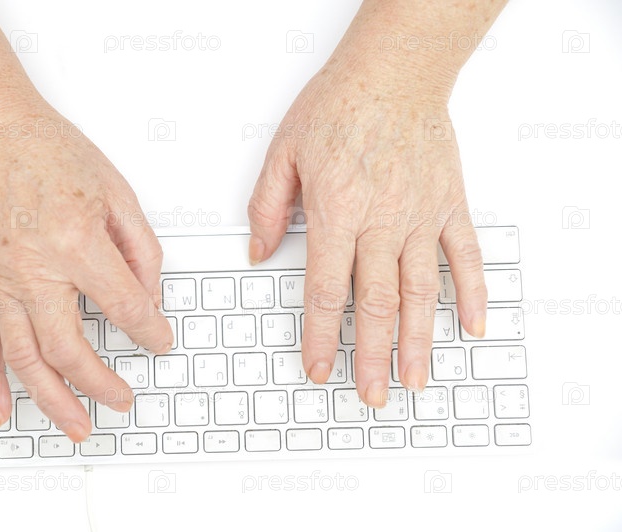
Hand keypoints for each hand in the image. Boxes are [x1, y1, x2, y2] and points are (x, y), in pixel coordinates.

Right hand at [0, 111, 172, 441]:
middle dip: (102, 383)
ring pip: (25, 359)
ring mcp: (0, 281)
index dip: (150, 331)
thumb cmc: (52, 155)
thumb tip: (152, 298)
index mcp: (76, 242)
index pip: (124, 306)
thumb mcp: (118, 194)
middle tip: (123, 400)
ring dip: (53, 401)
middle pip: (71, 349)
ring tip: (78, 426)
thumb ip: (141, 250)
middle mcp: (34, 269)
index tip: (160, 341)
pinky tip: (4, 410)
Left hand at [247, 57, 486, 406]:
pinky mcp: (450, 205)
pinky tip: (471, 327)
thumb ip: (267, 207)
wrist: (395, 72)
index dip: (319, 336)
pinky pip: (466, 257)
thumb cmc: (340, 105)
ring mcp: (421, 216)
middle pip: (376, 304)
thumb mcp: (284, 152)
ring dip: (417, 341)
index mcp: (337, 212)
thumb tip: (258, 252)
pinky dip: (471, 294)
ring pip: (420, 292)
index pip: (325, 291)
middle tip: (369, 395)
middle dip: (370, 357)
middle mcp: (381, 221)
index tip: (317, 367)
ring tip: (414, 380)